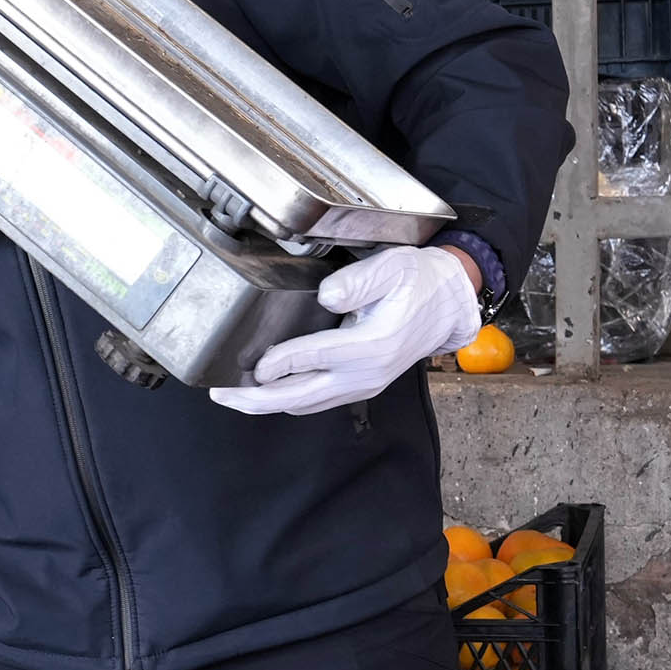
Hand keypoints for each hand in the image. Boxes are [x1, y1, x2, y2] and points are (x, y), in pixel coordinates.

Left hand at [211, 245, 482, 416]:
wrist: (448, 305)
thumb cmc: (418, 281)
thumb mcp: (392, 266)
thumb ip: (359, 280)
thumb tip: (329, 296)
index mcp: (374, 345)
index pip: (317, 357)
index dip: (283, 362)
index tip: (254, 367)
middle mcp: (366, 374)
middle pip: (303, 395)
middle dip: (258, 398)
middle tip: (222, 394)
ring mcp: (362, 384)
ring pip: (306, 403)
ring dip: (267, 402)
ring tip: (231, 396)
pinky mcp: (358, 386)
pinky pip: (316, 400)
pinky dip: (286, 399)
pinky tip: (263, 392)